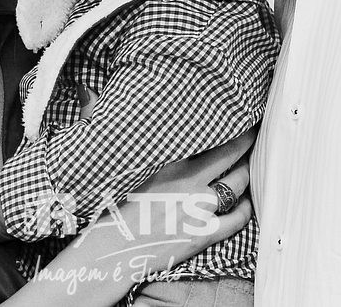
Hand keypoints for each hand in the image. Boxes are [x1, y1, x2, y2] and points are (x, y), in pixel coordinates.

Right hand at [2, 132, 255, 306]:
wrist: (109, 250)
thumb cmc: (104, 202)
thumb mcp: (103, 157)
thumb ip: (95, 117)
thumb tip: (85, 90)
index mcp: (167, 157)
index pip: (207, 131)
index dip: (226, 121)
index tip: (234, 111)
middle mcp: (189, 179)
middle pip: (232, 154)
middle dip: (247, 141)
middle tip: (255, 132)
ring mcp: (199, 207)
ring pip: (238, 183)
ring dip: (247, 173)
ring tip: (250, 165)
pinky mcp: (204, 233)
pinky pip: (238, 219)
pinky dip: (246, 209)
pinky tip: (246, 204)